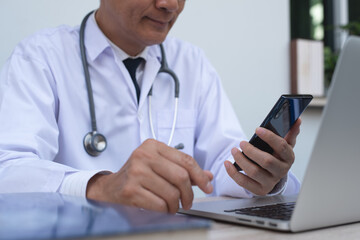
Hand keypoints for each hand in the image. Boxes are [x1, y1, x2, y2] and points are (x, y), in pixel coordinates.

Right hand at [86, 139, 212, 212]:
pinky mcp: (131, 190)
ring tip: (173, 205)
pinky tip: (162, 207)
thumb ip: (183, 169)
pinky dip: (165, 209)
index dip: (200, 176)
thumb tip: (208, 176)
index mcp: (153, 146)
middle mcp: (143, 155)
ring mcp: (136, 172)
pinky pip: (159, 204)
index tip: (207, 186)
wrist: (110, 187)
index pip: (186, 160)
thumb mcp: (159, 165)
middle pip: (181, 176)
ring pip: (172, 193)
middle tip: (189, 202)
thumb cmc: (138, 174)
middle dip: (189, 194)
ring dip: (176, 204)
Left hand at [224, 118, 300, 195]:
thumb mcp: (285, 145)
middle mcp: (281, 171)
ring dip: (241, 160)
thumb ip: (290, 133)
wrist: (273, 176)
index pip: (282, 147)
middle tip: (242, 142)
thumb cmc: (277, 157)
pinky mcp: (259, 189)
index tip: (257, 129)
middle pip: (267, 161)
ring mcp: (270, 182)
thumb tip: (297, 120)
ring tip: (234, 150)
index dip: (269, 137)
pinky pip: (244, 182)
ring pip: (254, 172)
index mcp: (288, 158)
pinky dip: (233, 173)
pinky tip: (227, 163)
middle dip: (251, 151)